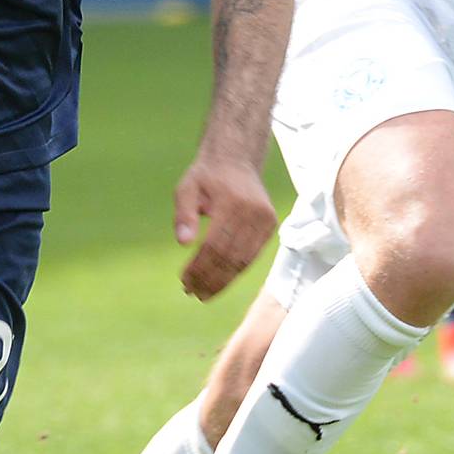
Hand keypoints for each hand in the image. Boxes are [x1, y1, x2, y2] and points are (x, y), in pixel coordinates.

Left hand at [172, 154, 276, 300]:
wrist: (236, 159)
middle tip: (191, 292)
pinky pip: (253, 255)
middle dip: (209, 279)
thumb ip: (183, 214)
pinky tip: (219, 280)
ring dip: (223, 281)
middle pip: (230, 256)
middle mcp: (254, 212)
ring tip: (203, 293)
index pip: (214, 245)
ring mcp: (266, 219)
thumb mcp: (186, 188)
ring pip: (244, 260)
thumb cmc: (207, 176)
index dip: (199, 267)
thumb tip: (183, 243)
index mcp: (233, 202)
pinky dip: (236, 271)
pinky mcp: (271, 225)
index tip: (184, 281)